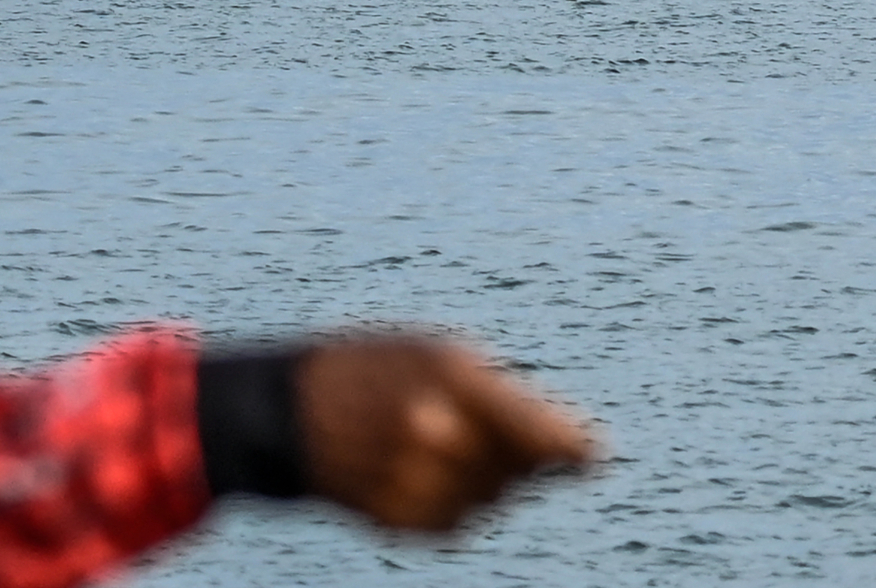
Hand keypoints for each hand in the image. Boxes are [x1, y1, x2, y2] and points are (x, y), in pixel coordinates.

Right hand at [297, 331, 594, 531]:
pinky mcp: (400, 522)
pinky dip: (445, 502)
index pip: (543, 434)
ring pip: (491, 499)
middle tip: (463, 425)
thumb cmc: (371, 369)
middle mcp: (439, 433)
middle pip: (520, 471)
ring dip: (477, 478)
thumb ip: (507, 397)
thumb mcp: (436, 354)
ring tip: (427, 445)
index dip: (573, 450)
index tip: (592, 459)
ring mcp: (417, 481)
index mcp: (454, 378)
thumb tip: (580, 454)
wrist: (283, 410)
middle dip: (509, 453)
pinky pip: (455, 522)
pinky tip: (409, 471)